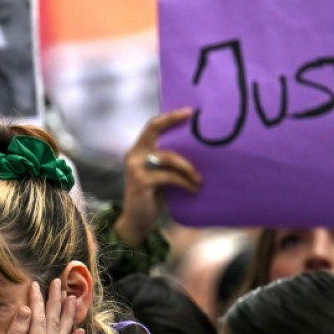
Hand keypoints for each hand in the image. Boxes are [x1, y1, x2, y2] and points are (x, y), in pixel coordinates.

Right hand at [0, 278, 83, 333]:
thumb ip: (16, 332)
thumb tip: (25, 309)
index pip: (39, 320)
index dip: (37, 301)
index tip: (36, 283)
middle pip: (55, 325)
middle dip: (56, 302)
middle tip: (59, 282)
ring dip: (68, 316)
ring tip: (73, 299)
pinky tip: (79, 331)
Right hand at [115, 108, 201, 246]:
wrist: (136, 222)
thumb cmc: (152, 197)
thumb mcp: (160, 175)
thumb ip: (168, 162)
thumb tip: (197, 149)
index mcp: (138, 150)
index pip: (153, 126)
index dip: (170, 117)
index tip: (189, 111)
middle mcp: (133, 155)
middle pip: (154, 130)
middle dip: (173, 122)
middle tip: (195, 121)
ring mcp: (135, 167)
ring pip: (168, 157)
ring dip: (188, 167)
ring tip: (199, 179)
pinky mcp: (141, 181)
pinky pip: (169, 176)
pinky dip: (185, 182)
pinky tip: (194, 189)